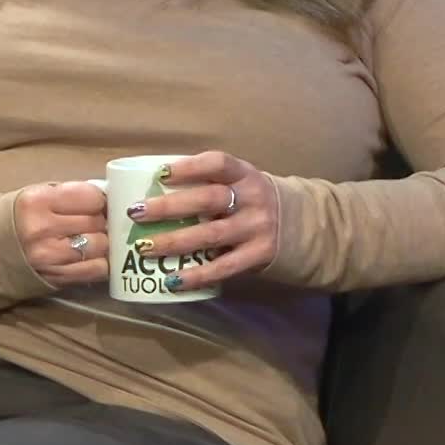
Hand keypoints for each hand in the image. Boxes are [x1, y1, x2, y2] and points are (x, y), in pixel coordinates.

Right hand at [14, 181, 108, 287]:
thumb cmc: (14, 219)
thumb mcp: (33, 196)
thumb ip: (66, 195)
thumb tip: (104, 198)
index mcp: (37, 201)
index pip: (90, 197)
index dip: (98, 200)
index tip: (94, 204)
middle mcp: (43, 228)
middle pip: (97, 221)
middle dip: (100, 221)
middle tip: (92, 222)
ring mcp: (50, 256)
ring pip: (101, 245)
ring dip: (101, 242)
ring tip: (89, 239)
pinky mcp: (56, 277)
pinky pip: (96, 269)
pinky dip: (98, 263)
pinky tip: (89, 257)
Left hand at [126, 150, 277, 293]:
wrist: (308, 225)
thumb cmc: (258, 202)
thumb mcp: (244, 184)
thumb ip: (213, 186)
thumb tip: (156, 191)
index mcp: (245, 174)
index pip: (217, 163)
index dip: (188, 167)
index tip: (159, 174)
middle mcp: (252, 198)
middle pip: (207, 200)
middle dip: (169, 206)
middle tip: (136, 212)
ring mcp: (257, 227)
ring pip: (211, 234)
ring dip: (174, 241)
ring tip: (144, 247)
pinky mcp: (259, 255)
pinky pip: (223, 267)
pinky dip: (196, 275)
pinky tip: (172, 280)